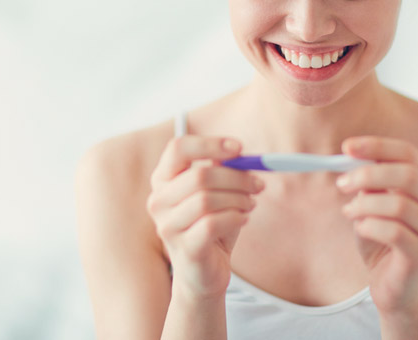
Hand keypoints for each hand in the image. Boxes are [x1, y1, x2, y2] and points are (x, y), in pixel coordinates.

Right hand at [146, 136, 264, 298]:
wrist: (205, 273)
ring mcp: (167, 226)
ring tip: (250, 204)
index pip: (178, 148)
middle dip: (237, 177)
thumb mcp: (217, 193)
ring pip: (207, 199)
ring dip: (239, 199)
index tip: (239, 148)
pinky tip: (243, 220)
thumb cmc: (211, 227)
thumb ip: (223, 169)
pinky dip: (236, 217)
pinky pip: (213, 223)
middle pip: (200, 175)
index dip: (210, 144)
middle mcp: (159, 201)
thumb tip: (239, 152)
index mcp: (163, 179)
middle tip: (258, 184)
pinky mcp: (184, 248)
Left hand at [337, 136, 417, 313]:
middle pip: (407, 174)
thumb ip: (367, 182)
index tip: (346, 147)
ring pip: (399, 204)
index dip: (376, 146)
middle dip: (368, 175)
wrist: (392, 285)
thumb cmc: (381, 239)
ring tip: (348, 212)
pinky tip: (360, 229)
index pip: (407, 153)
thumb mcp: (370, 204)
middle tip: (341, 183)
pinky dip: (369, 226)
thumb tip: (351, 159)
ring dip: (364, 205)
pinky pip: (394, 232)